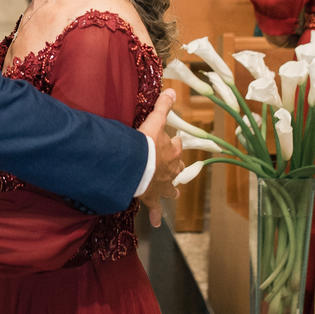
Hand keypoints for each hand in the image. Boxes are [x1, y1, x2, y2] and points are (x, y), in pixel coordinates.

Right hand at [134, 88, 184, 226]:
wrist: (137, 166)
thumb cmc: (145, 144)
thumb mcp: (155, 122)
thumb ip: (163, 106)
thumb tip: (172, 90)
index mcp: (171, 152)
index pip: (176, 146)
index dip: (175, 143)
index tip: (175, 141)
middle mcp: (170, 170)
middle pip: (177, 167)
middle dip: (176, 167)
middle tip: (175, 166)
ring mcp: (162, 186)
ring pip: (170, 189)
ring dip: (171, 191)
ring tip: (174, 193)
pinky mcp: (152, 198)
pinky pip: (154, 209)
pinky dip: (154, 216)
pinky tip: (155, 224)